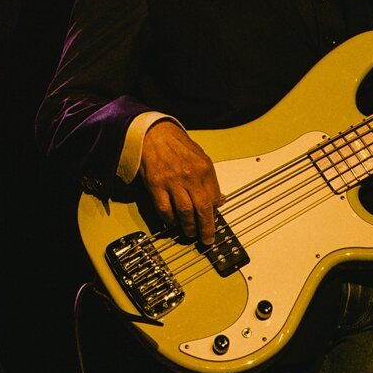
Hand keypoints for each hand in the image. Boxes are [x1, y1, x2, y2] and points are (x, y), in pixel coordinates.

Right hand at [136, 121, 222, 247]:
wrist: (153, 133)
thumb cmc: (176, 144)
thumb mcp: (200, 156)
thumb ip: (209, 179)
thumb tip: (218, 199)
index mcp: (204, 168)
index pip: (214, 198)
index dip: (215, 213)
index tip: (213, 221)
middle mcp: (189, 176)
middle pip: (202, 209)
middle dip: (206, 228)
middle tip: (206, 238)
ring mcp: (171, 181)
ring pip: (184, 212)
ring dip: (188, 226)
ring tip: (190, 232)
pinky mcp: (155, 185)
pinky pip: (164, 209)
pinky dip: (169, 219)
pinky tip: (173, 221)